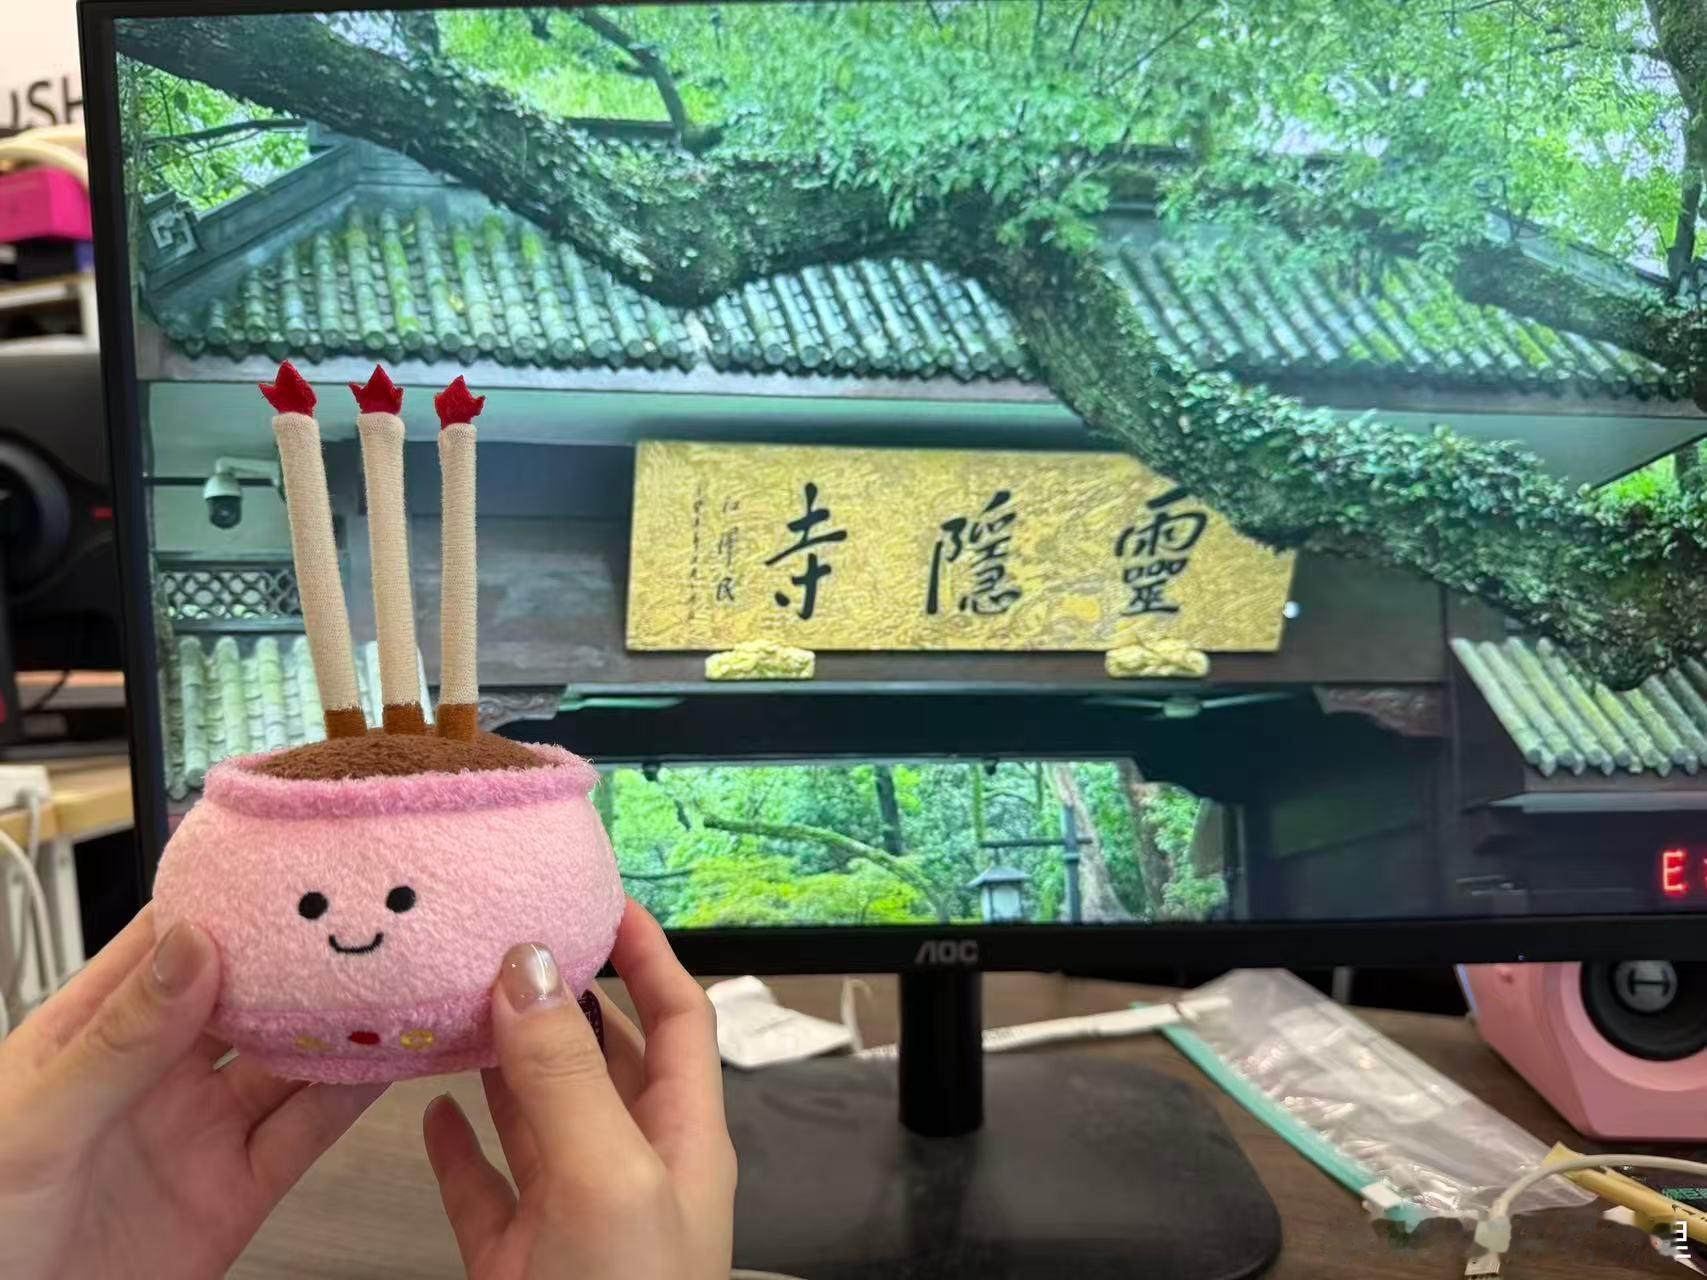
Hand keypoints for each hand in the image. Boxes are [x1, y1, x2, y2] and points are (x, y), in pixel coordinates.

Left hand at [0, 906, 385, 1279]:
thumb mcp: (36, 1124)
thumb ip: (120, 1038)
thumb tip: (192, 944)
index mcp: (97, 1032)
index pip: (170, 942)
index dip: (227, 897)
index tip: (287, 859)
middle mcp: (159, 1072)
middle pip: (248, 994)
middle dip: (303, 954)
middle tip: (362, 910)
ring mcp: (203, 1129)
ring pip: (291, 1057)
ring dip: (340, 1020)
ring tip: (394, 976)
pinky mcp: (240, 1190)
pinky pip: (308, 1132)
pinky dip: (352, 1094)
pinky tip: (386, 1057)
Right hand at [423, 900, 735, 1279]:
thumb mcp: (609, 1178)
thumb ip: (567, 1074)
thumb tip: (526, 963)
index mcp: (682, 1137)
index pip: (679, 1017)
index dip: (647, 953)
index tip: (597, 897)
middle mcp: (631, 1167)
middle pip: (604, 1058)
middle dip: (562, 999)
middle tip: (501, 942)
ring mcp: (571, 1218)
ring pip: (538, 1118)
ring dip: (503, 1062)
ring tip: (456, 1001)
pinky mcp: (515, 1263)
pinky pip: (485, 1190)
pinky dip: (459, 1148)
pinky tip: (431, 1109)